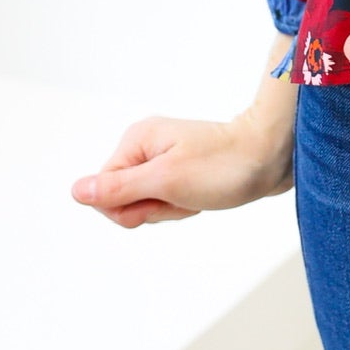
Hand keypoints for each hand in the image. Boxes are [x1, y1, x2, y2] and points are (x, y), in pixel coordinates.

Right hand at [71, 108, 292, 229]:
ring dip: (172, 208)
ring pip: (147, 204)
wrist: (272, 155)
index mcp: (136, 140)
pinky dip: (184, 206)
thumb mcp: (167, 182)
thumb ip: (119, 189)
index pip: (105, 192)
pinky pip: (167, 201)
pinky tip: (202, 195)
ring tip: (198, 192)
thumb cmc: (224, 166)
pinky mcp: (179, 169)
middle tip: (186, 193)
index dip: (132, 208)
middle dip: (155, 208)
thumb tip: (76, 191)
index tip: (165, 195)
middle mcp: (144, 145)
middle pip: (125, 200)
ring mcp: (162, 157)